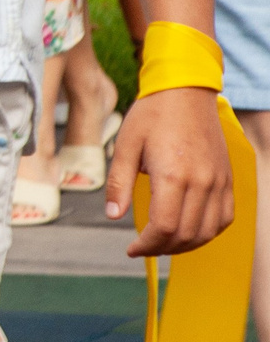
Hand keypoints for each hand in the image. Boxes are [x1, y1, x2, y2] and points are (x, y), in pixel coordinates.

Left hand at [108, 86, 235, 256]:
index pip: (163, 227)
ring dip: (185, 245)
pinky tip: (189, 231)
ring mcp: (218, 181)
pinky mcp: (227, 179)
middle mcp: (201, 182)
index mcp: (172, 175)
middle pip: (186, 234)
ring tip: (163, 244)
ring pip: (208, 230)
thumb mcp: (124, 146)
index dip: (146, 245)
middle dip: (162, 248)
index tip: (132, 249)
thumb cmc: (151, 116)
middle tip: (143, 248)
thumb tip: (113, 216)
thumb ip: (118, 184)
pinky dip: (208, 232)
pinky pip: (225, 217)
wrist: (185, 93)